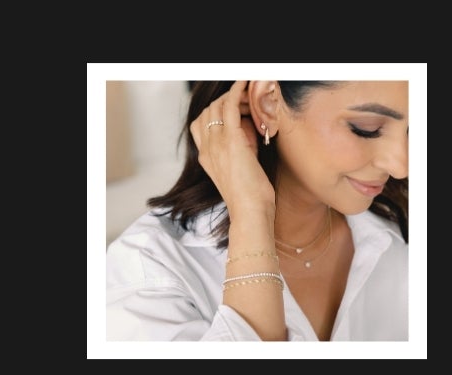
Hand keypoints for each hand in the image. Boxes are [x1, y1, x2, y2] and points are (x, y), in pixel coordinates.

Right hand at [189, 80, 273, 218]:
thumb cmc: (251, 200)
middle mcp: (207, 148)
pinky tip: (246, 84)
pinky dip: (238, 92)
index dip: (215, 113)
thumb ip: (240, 154)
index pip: (200, 124)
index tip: (233, 110)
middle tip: (246, 100)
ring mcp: (216, 144)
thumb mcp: (241, 173)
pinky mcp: (232, 141)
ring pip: (218, 107)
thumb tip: (250, 139)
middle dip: (226, 102)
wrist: (250, 214)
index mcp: (206, 157)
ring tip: (251, 94)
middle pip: (208, 112)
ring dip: (234, 96)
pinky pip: (231, 107)